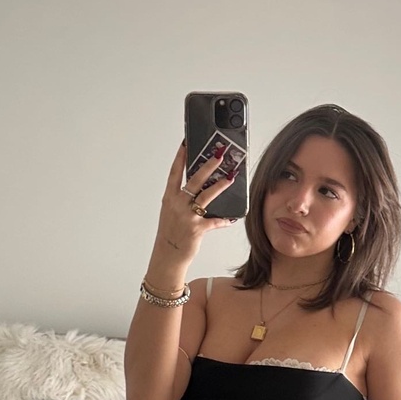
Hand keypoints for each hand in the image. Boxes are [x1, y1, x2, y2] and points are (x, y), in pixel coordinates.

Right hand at [152, 141, 238, 268]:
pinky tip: (232, 217)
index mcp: (170, 198)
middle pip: (194, 180)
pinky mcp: (197, 229)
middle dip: (208, 165)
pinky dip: (224, 219)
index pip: (174, 173)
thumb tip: (200, 188)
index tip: (187, 143)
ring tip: (231, 176)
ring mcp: (187, 216)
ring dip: (220, 185)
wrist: (167, 256)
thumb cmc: (171, 233)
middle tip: (219, 154)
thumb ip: (183, 199)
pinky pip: (215, 221)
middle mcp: (177, 205)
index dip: (181, 157)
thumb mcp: (172, 212)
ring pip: (205, 197)